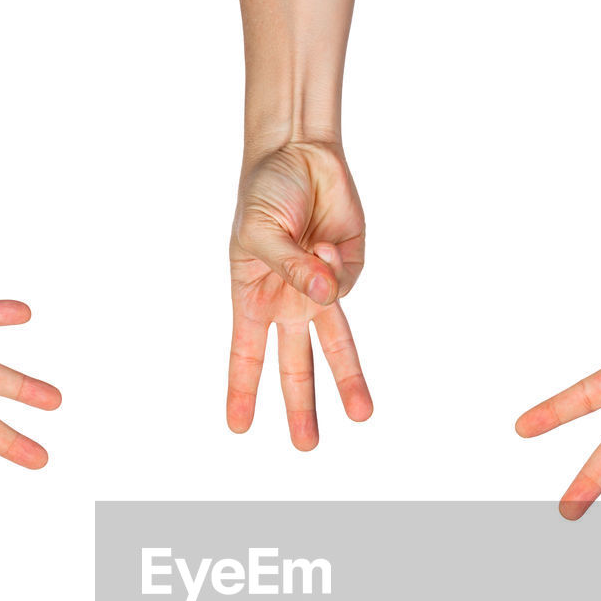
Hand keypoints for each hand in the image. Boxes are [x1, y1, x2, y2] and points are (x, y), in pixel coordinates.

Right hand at [227, 142, 369, 449]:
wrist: (299, 153)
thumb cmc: (265, 193)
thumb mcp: (261, 233)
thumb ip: (292, 270)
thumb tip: (326, 296)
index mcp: (254, 299)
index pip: (248, 354)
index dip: (243, 390)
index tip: (239, 427)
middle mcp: (289, 302)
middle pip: (297, 365)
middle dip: (302, 405)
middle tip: (306, 446)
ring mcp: (322, 288)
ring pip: (337, 344)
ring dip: (348, 379)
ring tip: (362, 415)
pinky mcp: (350, 270)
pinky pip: (345, 278)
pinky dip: (333, 261)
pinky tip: (322, 238)